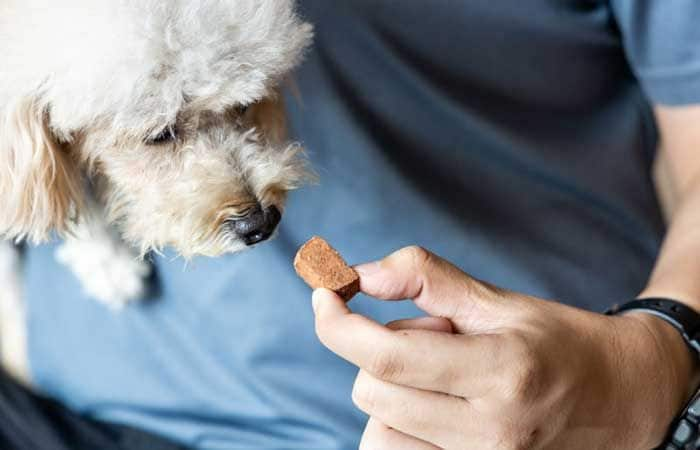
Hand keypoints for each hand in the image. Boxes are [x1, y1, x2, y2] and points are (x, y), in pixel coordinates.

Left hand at [311, 246, 696, 448]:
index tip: (325, 294)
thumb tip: (357, 274)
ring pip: (378, 428)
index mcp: (502, 370)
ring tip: (442, 376)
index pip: (389, 356)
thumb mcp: (497, 299)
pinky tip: (436, 404)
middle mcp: (492, 428)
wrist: (620, 396)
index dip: (338, 324)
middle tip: (434, 338)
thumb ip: (424, 278)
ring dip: (390, 391)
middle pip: (373, 391)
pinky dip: (399, 422)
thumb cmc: (557, 339)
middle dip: (380, 352)